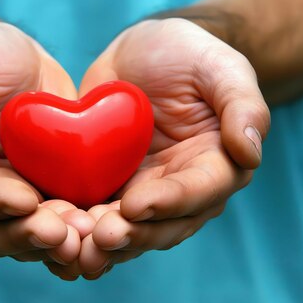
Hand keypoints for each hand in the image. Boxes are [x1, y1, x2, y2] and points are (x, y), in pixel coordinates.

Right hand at [0, 21, 93, 264]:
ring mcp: (10, 197)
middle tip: (64, 235)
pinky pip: (59, 218)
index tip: (24, 201)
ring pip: (29, 233)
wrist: (8, 56)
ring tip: (89, 237)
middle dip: (28, 234)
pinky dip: (78, 229)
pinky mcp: (44, 192)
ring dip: (57, 241)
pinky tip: (102, 229)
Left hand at [48, 18, 270, 278]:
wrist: (146, 53)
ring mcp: (143, 192)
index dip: (169, 202)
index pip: (199, 192)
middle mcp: (181, 189)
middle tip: (100, 239)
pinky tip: (52, 236)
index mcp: (216, 166)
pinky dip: (76, 229)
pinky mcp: (109, 187)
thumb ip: (243, 106)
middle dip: (132, 235)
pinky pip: (94, 214)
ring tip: (73, 250)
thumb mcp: (221, 67)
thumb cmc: (190, 55)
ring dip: (102, 244)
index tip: (137, 205)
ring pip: (127, 230)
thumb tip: (251, 153)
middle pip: (162, 225)